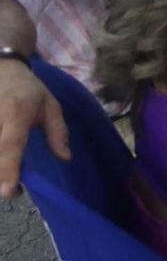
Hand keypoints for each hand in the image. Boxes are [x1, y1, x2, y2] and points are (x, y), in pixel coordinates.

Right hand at [0, 60, 68, 197]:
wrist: (3, 70)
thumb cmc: (29, 90)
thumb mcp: (51, 105)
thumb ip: (58, 132)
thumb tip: (65, 158)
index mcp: (16, 112)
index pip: (10, 144)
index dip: (8, 168)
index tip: (8, 190)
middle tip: (12, 188)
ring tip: (5, 176)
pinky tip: (2, 163)